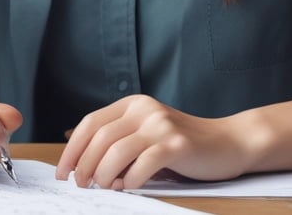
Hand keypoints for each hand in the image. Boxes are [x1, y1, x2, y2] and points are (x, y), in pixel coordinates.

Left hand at [56, 94, 248, 189]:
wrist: (228, 142)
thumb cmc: (182, 145)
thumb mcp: (147, 133)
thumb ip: (120, 141)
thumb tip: (81, 166)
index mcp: (132, 104)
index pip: (90, 123)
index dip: (71, 150)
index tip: (62, 173)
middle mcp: (144, 109)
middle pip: (99, 138)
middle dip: (84, 166)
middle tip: (82, 185)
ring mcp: (161, 125)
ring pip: (115, 152)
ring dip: (104, 176)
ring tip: (106, 187)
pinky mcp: (176, 144)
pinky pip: (142, 165)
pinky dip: (130, 181)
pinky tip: (130, 186)